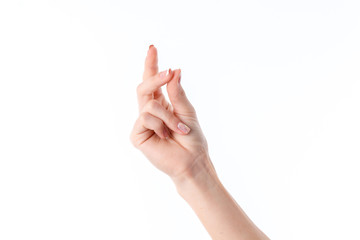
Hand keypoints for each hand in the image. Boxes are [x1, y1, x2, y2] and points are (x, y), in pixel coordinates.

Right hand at [130, 45, 212, 179]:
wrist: (191, 161)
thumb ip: (177, 93)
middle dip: (155, 77)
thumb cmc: (192, 139)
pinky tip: (165, 137)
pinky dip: (161, 125)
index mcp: (162, 105)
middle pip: (144, 87)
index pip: (153, 82)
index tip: (152, 48)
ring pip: (149, 104)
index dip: (151, 65)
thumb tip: (174, 71)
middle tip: (168, 72)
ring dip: (168, 116)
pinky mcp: (137, 135)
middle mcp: (150, 112)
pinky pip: (146, 118)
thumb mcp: (187, 111)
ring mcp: (142, 123)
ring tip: (179, 129)